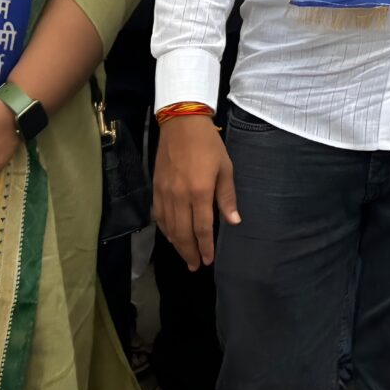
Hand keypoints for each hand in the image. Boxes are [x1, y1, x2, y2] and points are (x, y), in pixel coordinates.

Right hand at [154, 113, 239, 267]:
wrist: (181, 124)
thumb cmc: (208, 144)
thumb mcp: (225, 168)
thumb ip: (227, 197)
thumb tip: (233, 222)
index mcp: (200, 192)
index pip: (202, 228)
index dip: (205, 247)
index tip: (208, 260)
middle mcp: (180, 196)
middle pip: (183, 233)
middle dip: (190, 252)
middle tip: (195, 266)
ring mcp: (165, 193)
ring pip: (169, 228)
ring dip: (177, 245)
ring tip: (185, 256)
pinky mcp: (155, 188)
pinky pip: (159, 216)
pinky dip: (165, 230)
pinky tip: (171, 236)